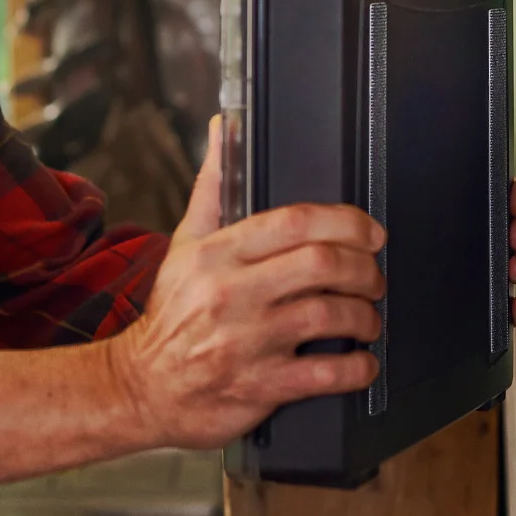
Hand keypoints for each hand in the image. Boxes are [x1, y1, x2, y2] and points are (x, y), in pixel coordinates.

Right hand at [107, 119, 385, 450]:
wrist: (142, 387)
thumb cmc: (172, 315)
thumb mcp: (185, 244)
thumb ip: (213, 187)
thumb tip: (224, 128)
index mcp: (217, 254)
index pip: (295, 221)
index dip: (346, 221)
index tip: (370, 232)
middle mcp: (231, 294)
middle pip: (322, 264)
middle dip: (364, 269)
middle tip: (373, 277)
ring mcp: (246, 342)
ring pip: (330, 315)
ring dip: (365, 315)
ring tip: (367, 317)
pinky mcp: (259, 386)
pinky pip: (326, 373)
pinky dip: (357, 367)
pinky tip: (361, 361)